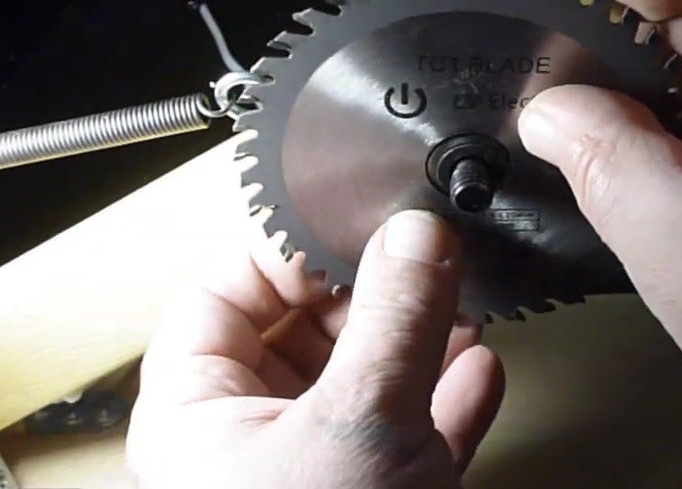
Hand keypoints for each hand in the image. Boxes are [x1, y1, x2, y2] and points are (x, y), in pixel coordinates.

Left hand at [127, 211, 503, 488]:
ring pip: (367, 377)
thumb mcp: (356, 426)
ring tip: (463, 307)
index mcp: (201, 408)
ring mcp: (319, 470)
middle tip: (424, 257)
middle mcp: (253, 435)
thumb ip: (392, 322)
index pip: (228, 288)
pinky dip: (448, 401)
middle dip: (376, 290)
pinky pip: (411, 432)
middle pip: (308, 326)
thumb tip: (418, 235)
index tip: (358, 217)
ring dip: (421, 341)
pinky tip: (480, 373)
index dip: (291, 244)